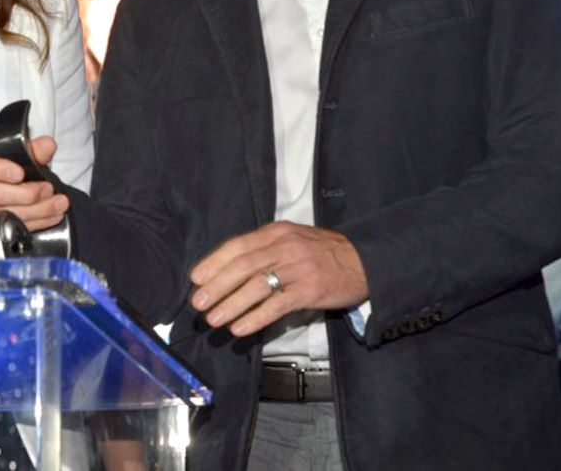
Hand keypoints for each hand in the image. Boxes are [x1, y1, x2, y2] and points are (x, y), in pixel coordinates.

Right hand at [0, 136, 69, 231]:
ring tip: (57, 203)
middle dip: (24, 193)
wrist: (15, 185)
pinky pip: (11, 228)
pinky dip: (37, 222)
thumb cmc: (13, 167)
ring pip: (3, 214)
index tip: (20, 173)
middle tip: (47, 189)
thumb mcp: (23, 155)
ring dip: (36, 210)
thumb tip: (47, 146)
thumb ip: (34, 150)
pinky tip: (52, 215)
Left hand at [189, 221, 367, 336]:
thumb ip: (264, 248)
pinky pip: (277, 306)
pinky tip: (240, 328)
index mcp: (277, 232)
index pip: (238, 245)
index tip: (196, 278)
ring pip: (256, 287)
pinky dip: (255, 318)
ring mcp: (298, 269)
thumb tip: (229, 267)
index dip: (214, 262)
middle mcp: (285, 247)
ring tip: (214, 320)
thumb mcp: (292, 239)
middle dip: (217, 286)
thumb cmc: (323, 252)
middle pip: (242, 266)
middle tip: (199, 303)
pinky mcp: (310, 291)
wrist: (364, 260)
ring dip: (231, 305)